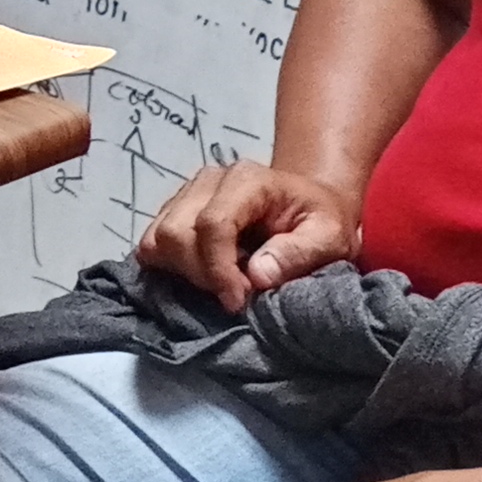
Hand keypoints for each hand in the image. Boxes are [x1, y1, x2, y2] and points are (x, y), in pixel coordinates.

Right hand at [139, 159, 360, 312]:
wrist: (309, 205)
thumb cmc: (321, 221)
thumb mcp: (329, 238)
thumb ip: (298, 253)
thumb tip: (257, 274)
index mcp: (248, 180)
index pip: (213, 223)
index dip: (219, 269)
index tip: (239, 301)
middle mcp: (209, 180)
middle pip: (175, 233)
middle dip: (200, 275)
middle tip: (234, 296)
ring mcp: (187, 194)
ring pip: (156, 240)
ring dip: (183, 273)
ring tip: (219, 285)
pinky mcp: (174, 212)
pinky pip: (151, 245)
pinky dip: (169, 268)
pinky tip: (202, 277)